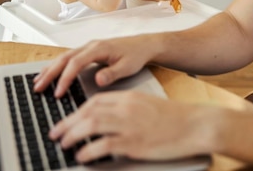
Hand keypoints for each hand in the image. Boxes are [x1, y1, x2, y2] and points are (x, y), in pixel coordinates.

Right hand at [33, 35, 155, 96]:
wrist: (144, 45)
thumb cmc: (136, 55)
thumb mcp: (128, 67)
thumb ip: (112, 73)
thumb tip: (98, 80)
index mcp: (99, 48)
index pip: (76, 63)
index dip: (65, 78)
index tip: (58, 93)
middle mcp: (90, 45)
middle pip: (64, 58)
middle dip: (50, 73)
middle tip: (38, 88)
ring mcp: (88, 47)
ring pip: (64, 57)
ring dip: (50, 69)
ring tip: (37, 82)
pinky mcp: (89, 51)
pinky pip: (69, 58)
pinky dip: (57, 66)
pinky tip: (50, 74)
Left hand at [49, 91, 212, 161]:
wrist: (196, 125)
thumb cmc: (176, 118)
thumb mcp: (147, 106)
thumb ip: (127, 109)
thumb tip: (107, 119)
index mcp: (130, 98)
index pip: (95, 100)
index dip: (77, 110)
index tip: (67, 120)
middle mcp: (127, 108)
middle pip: (88, 111)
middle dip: (67, 122)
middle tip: (55, 132)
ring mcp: (130, 125)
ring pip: (91, 125)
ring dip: (72, 134)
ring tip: (63, 143)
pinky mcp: (134, 142)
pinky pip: (104, 144)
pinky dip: (88, 149)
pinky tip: (81, 155)